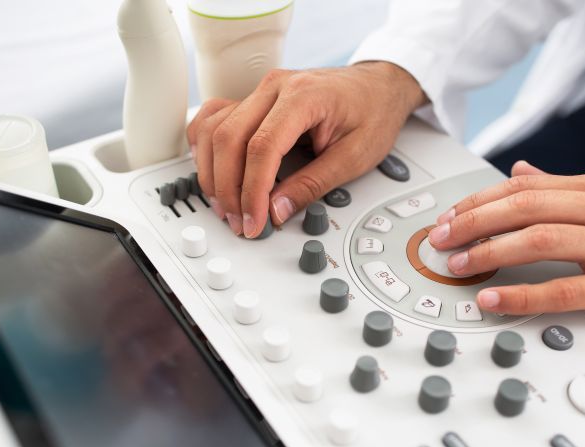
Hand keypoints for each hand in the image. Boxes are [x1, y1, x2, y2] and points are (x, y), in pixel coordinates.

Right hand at [186, 62, 425, 237]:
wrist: (378, 87)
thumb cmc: (372, 113)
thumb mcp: (354, 157)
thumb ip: (312, 185)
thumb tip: (277, 210)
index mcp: (304, 96)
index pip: (261, 147)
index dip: (252, 192)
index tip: (255, 221)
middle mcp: (274, 87)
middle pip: (228, 138)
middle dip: (228, 189)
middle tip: (240, 222)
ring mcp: (260, 91)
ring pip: (212, 129)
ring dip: (212, 172)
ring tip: (226, 206)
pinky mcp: (253, 100)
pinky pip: (213, 118)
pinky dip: (205, 148)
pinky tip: (213, 172)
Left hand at [427, 161, 584, 335]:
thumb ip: (563, 191)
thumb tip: (519, 173)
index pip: (523, 187)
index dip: (477, 202)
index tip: (447, 218)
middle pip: (525, 207)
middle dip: (473, 222)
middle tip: (440, 240)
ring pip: (540, 241)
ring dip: (489, 253)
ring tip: (458, 266)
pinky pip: (563, 290)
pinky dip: (521, 294)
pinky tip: (493, 299)